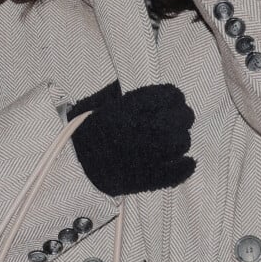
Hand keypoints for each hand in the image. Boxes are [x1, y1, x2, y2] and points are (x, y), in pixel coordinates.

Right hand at [68, 82, 195, 196]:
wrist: (72, 165)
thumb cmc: (85, 129)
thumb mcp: (101, 101)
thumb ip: (124, 92)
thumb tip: (142, 82)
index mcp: (127, 108)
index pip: (168, 95)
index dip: (174, 96)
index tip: (173, 98)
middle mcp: (139, 129)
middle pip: (180, 118)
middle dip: (182, 116)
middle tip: (178, 118)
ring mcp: (144, 155)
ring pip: (181, 143)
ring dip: (182, 139)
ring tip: (175, 139)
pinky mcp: (145, 179)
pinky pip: (175, 173)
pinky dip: (186, 166)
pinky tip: (188, 160)